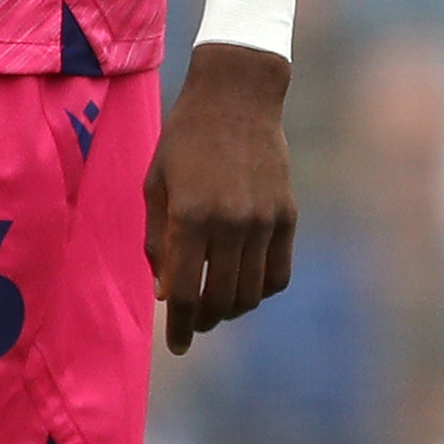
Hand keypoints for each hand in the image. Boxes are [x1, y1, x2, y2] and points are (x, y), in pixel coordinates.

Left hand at [144, 44, 295, 353]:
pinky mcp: (287, 215)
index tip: (176, 348)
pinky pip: (279, 274)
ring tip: (215, 303)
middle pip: (220, 301)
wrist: (237, 96)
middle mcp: (231, 223)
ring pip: (251, 293)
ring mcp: (264, 221)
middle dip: (203, 321)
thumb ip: (156, 241)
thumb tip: (165, 294)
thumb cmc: (185, 139)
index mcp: (191, 216)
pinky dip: (261, 289)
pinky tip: (245, 283)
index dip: (179, 327)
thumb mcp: (155, 184)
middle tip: (192, 323)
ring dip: (231, 308)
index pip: (185, 293)